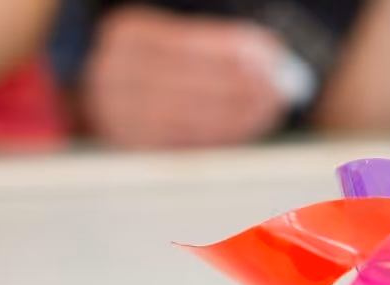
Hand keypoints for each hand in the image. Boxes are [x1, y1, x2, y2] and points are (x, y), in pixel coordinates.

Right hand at [83, 6, 288, 148]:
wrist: (127, 95)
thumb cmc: (173, 64)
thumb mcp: (191, 42)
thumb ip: (228, 46)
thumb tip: (273, 61)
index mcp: (129, 35)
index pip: (181, 44)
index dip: (226, 53)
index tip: (265, 60)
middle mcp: (113, 73)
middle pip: (183, 82)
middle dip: (237, 87)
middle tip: (276, 90)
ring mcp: (119, 113)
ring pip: (185, 117)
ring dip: (236, 114)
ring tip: (269, 107)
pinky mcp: (135, 145)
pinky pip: (185, 143)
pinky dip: (223, 134)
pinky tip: (249, 123)